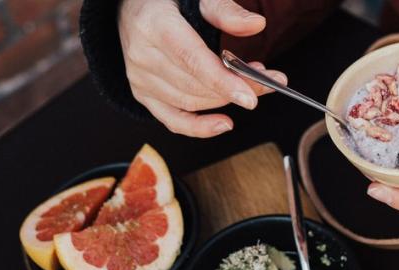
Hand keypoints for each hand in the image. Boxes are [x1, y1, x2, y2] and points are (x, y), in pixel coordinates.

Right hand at [118, 0, 287, 136]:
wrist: (131, 9)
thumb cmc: (168, 1)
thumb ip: (225, 11)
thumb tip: (256, 25)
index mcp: (154, 24)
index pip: (192, 60)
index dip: (223, 81)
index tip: (250, 95)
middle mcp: (142, 54)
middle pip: (196, 84)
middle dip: (235, 88)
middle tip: (266, 81)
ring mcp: (139, 78)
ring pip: (190, 102)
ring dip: (225, 101)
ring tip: (250, 88)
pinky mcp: (143, 94)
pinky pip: (172, 120)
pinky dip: (199, 127)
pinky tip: (223, 124)